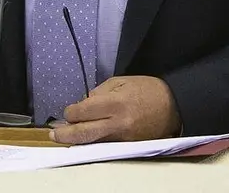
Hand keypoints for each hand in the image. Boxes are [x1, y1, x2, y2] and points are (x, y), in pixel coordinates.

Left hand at [50, 76, 180, 144]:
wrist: (174, 106)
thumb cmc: (147, 90)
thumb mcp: (121, 81)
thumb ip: (99, 93)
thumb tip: (84, 105)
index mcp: (115, 104)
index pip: (83, 112)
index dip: (71, 112)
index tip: (68, 111)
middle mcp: (117, 124)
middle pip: (84, 133)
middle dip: (66, 134)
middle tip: (53, 134)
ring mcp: (123, 138)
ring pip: (93, 143)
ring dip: (77, 140)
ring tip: (64, 137)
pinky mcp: (129, 147)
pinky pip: (106, 145)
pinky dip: (93, 142)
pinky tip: (84, 140)